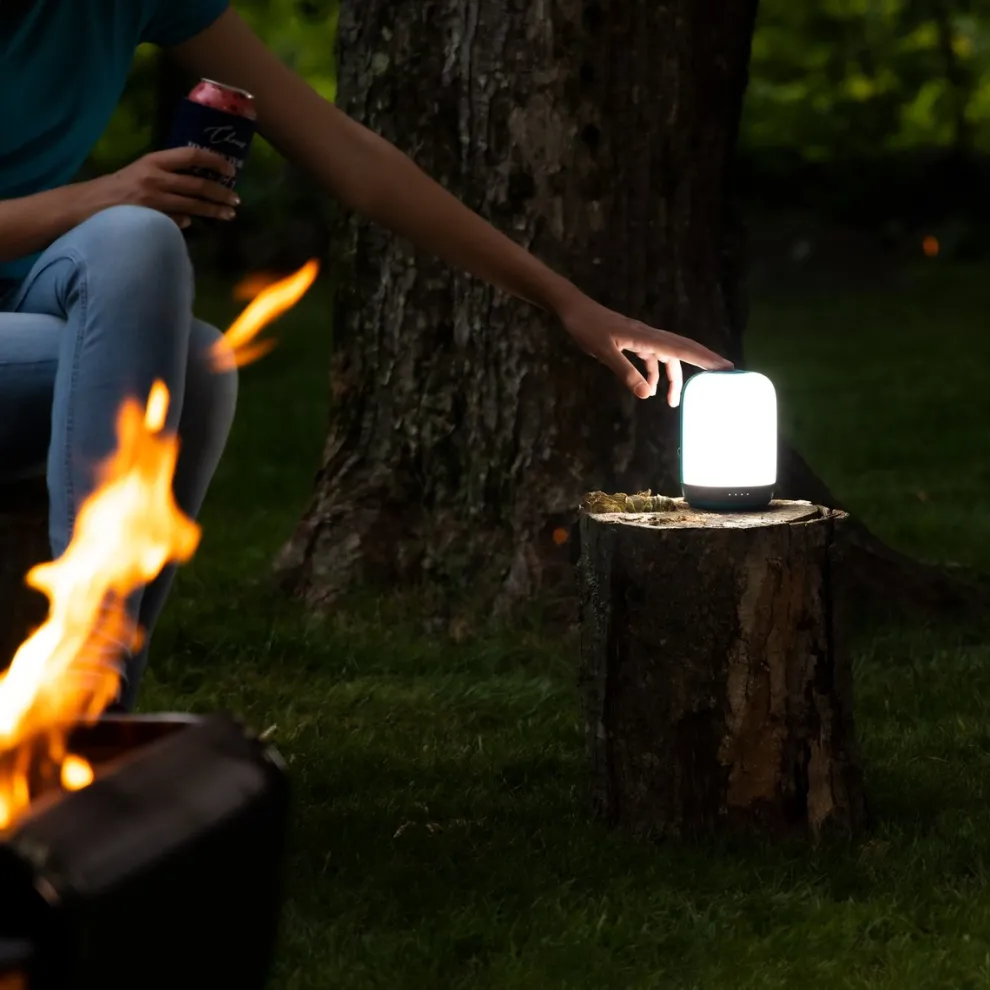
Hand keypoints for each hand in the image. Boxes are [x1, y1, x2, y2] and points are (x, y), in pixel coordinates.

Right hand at [86, 148, 240, 227]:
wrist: (87, 204)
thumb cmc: (117, 188)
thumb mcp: (141, 174)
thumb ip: (167, 179)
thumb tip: (193, 200)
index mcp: (154, 160)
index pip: (191, 155)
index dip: (214, 160)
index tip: (230, 169)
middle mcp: (155, 177)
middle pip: (197, 184)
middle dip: (221, 192)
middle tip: (236, 199)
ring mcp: (154, 199)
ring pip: (193, 205)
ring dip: (214, 211)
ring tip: (229, 214)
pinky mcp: (151, 218)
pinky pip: (177, 221)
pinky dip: (187, 222)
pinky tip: (194, 224)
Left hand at [558, 294, 733, 405]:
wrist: (574, 311)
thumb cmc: (587, 328)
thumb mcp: (604, 352)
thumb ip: (625, 373)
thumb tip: (648, 394)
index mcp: (646, 337)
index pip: (681, 349)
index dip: (704, 358)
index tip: (725, 367)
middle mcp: (649, 335)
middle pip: (683, 349)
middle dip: (703, 362)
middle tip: (725, 375)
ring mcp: (643, 338)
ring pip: (668, 357)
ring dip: (673, 378)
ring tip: (674, 402)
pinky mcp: (634, 341)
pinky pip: (653, 358)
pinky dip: (655, 373)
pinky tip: (650, 388)